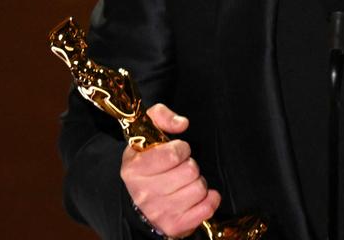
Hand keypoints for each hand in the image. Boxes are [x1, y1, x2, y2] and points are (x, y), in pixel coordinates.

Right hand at [119, 103, 220, 237]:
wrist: (138, 203)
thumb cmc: (146, 163)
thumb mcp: (146, 133)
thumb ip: (161, 116)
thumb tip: (182, 123)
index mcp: (134, 169)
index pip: (173, 154)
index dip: (181, 149)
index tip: (178, 151)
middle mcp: (144, 193)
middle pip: (190, 171)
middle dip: (190, 165)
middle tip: (181, 168)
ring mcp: (159, 212)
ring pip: (199, 189)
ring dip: (198, 183)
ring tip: (186, 182)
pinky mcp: (174, 226)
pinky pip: (206, 209)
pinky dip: (209, 200)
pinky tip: (198, 196)